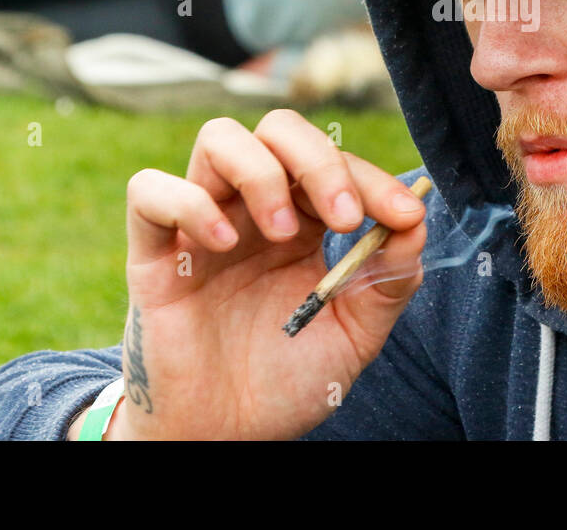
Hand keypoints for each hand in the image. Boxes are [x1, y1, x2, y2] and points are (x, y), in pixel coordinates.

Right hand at [87, 110, 426, 439]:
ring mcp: (202, 226)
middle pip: (279, 130)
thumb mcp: (356, 334)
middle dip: (320, 160)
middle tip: (343, 218)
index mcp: (303, 223)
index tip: (404, 215)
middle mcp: (252, 211)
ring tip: (280, 233)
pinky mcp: (153, 255)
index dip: (373, 180)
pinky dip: (187, 201)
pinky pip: (149, 191)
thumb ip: (388, 279)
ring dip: (261, 171)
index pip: (337, 165)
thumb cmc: (287, 382)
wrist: (227, 437)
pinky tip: (223, 243)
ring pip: (219, 138)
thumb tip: (417, 223)